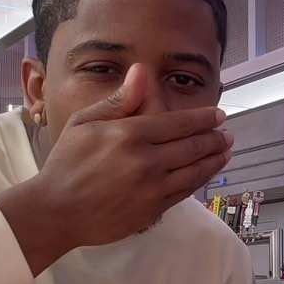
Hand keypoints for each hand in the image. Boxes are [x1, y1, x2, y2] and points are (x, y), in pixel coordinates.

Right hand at [0, 64, 232, 274]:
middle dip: (215, 138)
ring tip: (227, 151)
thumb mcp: (84, 122)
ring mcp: (152, 188)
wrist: (56, 211)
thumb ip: (119, 100)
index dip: (204, 118)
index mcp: (130, 134)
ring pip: (194, 171)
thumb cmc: (67, 163)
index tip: (218, 115)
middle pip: (193, 146)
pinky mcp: (152, 210)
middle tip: (228, 133)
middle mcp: (145, 160)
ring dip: (215, 159)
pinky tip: (207, 172)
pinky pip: (184, 192)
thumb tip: (142, 72)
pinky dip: (200, 180)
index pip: (179, 122)